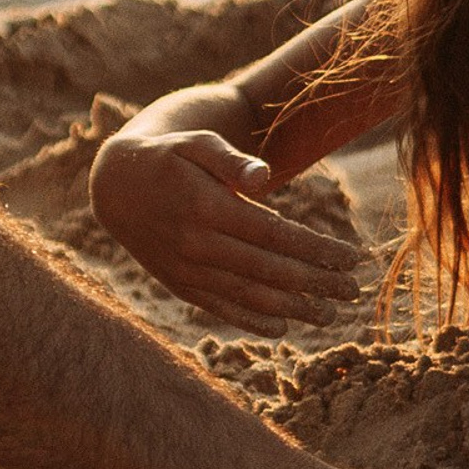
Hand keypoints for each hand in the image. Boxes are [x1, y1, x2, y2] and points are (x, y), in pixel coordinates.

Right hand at [87, 127, 362, 329]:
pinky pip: (220, 308)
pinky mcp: (179, 284)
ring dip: (294, 309)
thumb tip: (265, 176)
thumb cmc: (169, 155)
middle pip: (270, 271)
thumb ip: (231, 159)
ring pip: (249, 296)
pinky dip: (252, 320)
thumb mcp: (197, 142)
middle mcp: (196, 245)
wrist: (114, 184)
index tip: (352, 258)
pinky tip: (281, 327)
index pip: (275, 236)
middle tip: (354, 292)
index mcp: (206, 207)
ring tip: (330, 315)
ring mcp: (186, 270)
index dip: (317, 250)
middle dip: (317, 284)